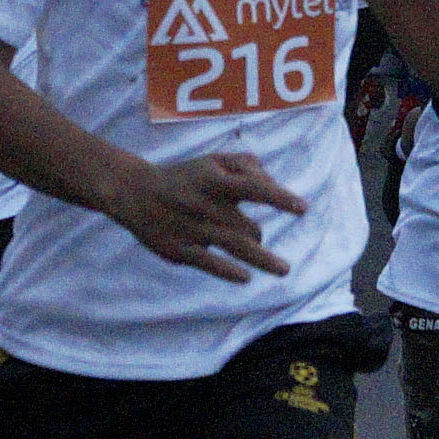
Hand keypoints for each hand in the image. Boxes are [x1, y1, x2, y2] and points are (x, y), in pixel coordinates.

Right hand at [110, 151, 303, 282]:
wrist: (135, 192)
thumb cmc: (185, 176)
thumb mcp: (213, 161)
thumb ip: (247, 166)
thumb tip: (274, 186)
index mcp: (215, 181)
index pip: (255, 188)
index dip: (280, 198)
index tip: (303, 209)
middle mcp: (206, 206)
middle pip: (248, 227)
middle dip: (259, 236)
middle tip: (260, 238)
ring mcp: (193, 230)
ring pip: (235, 247)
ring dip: (263, 260)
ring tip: (283, 270)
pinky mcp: (179, 250)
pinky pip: (209, 264)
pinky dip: (229, 272)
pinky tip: (245, 277)